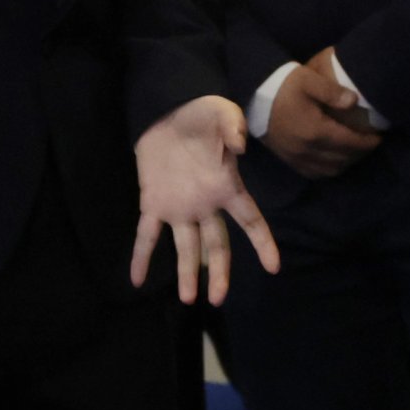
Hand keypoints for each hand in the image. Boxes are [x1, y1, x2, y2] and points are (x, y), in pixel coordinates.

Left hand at [131, 94, 281, 302]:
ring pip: (185, 247)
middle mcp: (205, 205)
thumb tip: (239, 146)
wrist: (168, 110)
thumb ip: (234, 128)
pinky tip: (136, 280)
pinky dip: (141, 256)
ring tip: (188, 299)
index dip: (263, 243)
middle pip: (216, 245)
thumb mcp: (223, 114)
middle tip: (217, 298)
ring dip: (186, 273)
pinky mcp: (153, 202)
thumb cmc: (202, 114)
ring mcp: (179, 207)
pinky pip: (146, 234)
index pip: (250, 220)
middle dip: (218, 273)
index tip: (273, 267)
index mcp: (226, 188)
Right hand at [262, 51, 380, 180]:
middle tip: (370, 143)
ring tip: (355, 151)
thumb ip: (333, 91)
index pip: (349, 143)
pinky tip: (335, 160)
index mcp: (315, 131)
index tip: (379, 137)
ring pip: (330, 170)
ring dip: (346, 163)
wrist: (254, 95)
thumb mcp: (308, 80)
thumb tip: (354, 102)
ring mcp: (296, 157)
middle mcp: (306, 150)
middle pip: (342, 159)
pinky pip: (314, 173)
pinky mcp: (287, 160)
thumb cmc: (284, 85)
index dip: (368, 142)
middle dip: (360, 153)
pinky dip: (329, 170)